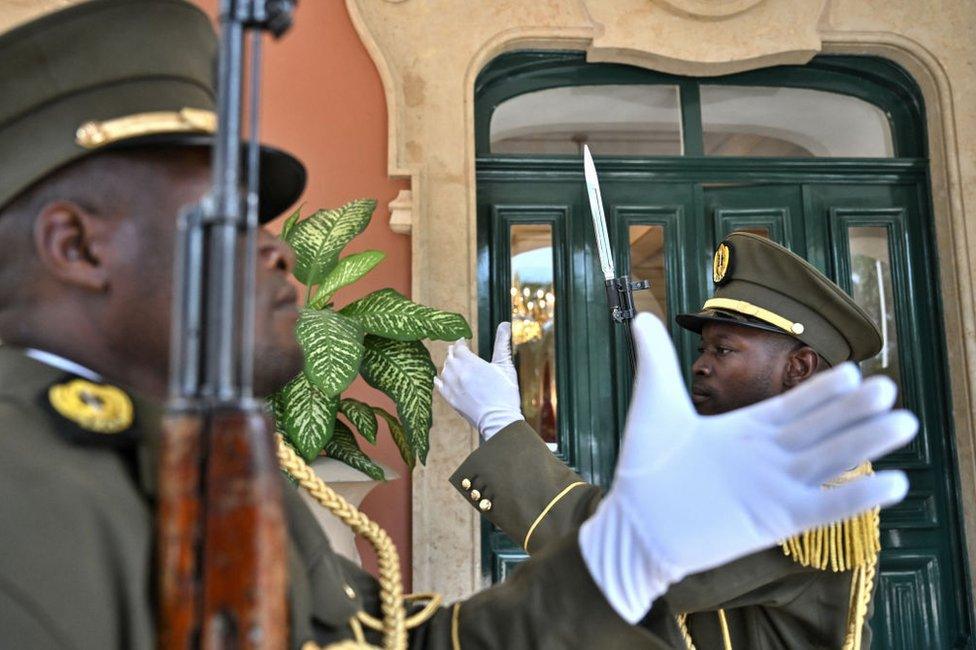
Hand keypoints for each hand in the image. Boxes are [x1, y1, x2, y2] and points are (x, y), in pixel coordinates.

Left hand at [435, 323, 523, 439]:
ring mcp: (451, 387)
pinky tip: (438, 378)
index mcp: (471, 362)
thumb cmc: (505, 393)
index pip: (458, 346)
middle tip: (457, 350)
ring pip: (444, 370)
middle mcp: (457, 373)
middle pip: (450, 357)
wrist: (499, 420)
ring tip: (453, 363)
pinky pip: (438, 386)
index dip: (461, 342)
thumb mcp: (505, 366)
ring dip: (448, 365)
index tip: (464, 341)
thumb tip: (504, 323)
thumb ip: (502, 343)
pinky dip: (438, 379)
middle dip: (454, 352)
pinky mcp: (450, 399)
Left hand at [579, 313, 915, 622]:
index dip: (822, 390)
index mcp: (745, 429)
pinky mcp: (775, 520)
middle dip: (855, 409)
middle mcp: (766, 456)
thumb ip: (655, 360)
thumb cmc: (644, 467)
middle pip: (821, 428)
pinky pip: (824, 507)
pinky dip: (857, 497)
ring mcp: (774, 488)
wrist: (634, 522)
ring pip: (829, 461)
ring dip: (865, 443)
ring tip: (903, 423)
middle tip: (888, 388)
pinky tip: (893, 483)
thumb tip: (643, 317)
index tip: (851, 368)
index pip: (793, 404)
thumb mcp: (655, 402)